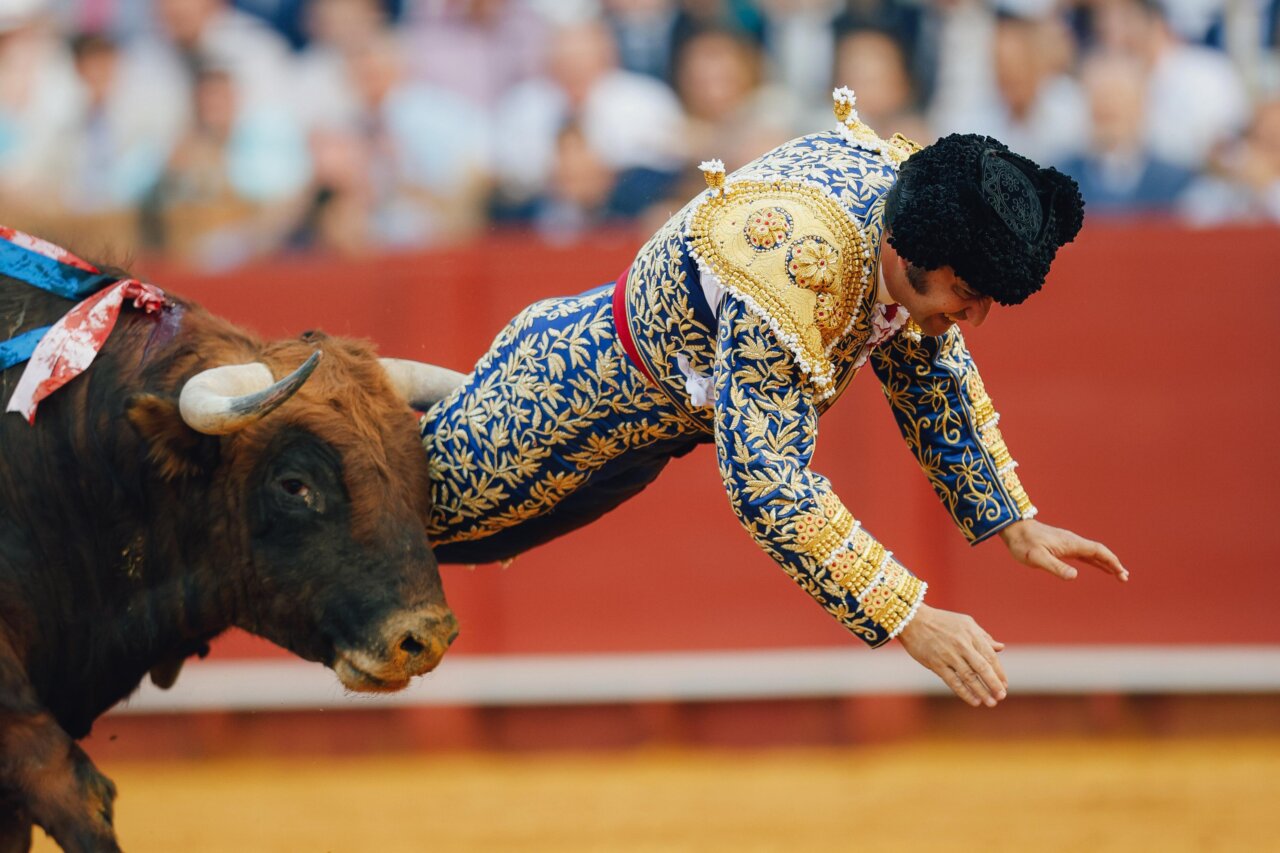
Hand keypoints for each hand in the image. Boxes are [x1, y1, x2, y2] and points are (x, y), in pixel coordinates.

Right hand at [897, 603, 1006, 707]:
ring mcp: (948, 655)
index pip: (990, 656)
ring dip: (982, 691)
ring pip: (969, 677)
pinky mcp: (936, 663)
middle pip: (982, 667)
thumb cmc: (941, 621)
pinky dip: (965, 693)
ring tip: (991, 702)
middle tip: (1002, 696)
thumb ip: (982, 636)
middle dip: (994, 684)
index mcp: (971, 634)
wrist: (912, 620)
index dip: (999, 672)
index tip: (1004, 684)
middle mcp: (962, 644)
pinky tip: (974, 701)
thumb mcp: (965, 622)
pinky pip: (953, 681)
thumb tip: (1000, 648)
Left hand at [999, 519, 1127, 582]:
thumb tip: (1074, 576)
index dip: (1111, 561)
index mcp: (1070, 543)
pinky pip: (1084, 554)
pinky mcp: (1062, 546)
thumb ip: (1055, 566)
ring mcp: (1068, 543)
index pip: (1097, 551)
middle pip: (1099, 552)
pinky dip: (1095, 561)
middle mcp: (1072, 541)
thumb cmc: (1023, 544)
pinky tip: (1099, 567)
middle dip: (1113, 564)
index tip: (1121, 573)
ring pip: (1093, 553)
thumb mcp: (1037, 558)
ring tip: (1119, 574)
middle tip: (1124, 578)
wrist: (1013, 529)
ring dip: (1106, 563)